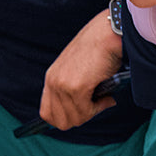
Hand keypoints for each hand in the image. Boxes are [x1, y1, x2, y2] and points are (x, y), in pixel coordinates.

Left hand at [39, 10, 122, 129]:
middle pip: (60, 121)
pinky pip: (84, 111)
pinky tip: (106, 97)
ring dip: (92, 113)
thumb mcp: (78, 71)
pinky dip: (98, 108)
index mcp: (51, 79)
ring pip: (74, 118)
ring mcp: (62, 86)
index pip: (47, 114)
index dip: (64, 119)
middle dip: (80, 118)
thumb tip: (84, 113)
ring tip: (104, 99)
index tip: (81, 113)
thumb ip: (74, 90)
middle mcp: (53, 83)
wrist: (108, 33)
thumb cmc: (99, 50)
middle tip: (96, 106)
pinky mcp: (76, 87)